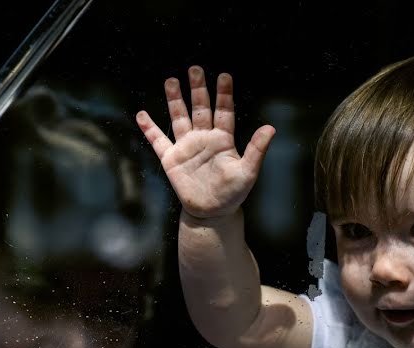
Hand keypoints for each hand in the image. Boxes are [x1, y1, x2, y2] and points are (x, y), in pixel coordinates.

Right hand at [136, 66, 274, 218]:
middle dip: (198, 89)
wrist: (212, 212)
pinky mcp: (171, 159)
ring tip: (171, 80)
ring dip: (175, 100)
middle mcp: (204, 138)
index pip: (224, 111)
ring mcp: (186, 147)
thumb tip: (271, 128)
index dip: (224, 94)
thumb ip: (256, 149)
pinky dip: (149, 129)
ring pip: (179, 117)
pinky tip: (142, 115)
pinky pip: (158, 141)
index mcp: (223, 139)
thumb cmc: (232, 193)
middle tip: (195, 69)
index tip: (224, 76)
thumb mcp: (248, 172)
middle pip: (200, 108)